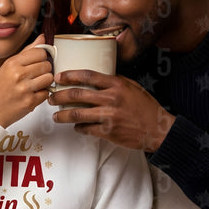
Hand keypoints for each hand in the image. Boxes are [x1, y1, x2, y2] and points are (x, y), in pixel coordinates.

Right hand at [0, 35, 53, 127]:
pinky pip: (47, 93)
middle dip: (44, 70)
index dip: (41, 57)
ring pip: (50, 78)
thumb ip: (27, 51)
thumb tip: (42, 38)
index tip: (37, 62)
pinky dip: (42, 94)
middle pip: (47, 64)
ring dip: (45, 82)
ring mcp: (25, 89)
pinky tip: (32, 94)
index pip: (40, 52)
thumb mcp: (9, 66)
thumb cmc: (0, 89)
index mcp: (12, 63)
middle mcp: (18, 74)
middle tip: (35, 75)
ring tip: (35, 84)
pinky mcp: (30, 102)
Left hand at [48, 70, 174, 152]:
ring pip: (77, 114)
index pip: (88, 76)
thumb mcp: (132, 87)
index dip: (70, 75)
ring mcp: (109, 116)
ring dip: (63, 115)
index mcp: (116, 85)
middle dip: (59, 96)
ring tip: (56, 116)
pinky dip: (78, 128)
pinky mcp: (109, 132)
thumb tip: (94, 77)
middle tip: (50, 98)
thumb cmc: (145, 107)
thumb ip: (114, 81)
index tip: (58, 77)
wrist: (158, 129)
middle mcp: (111, 99)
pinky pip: (86, 129)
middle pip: (77, 95)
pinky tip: (76, 127)